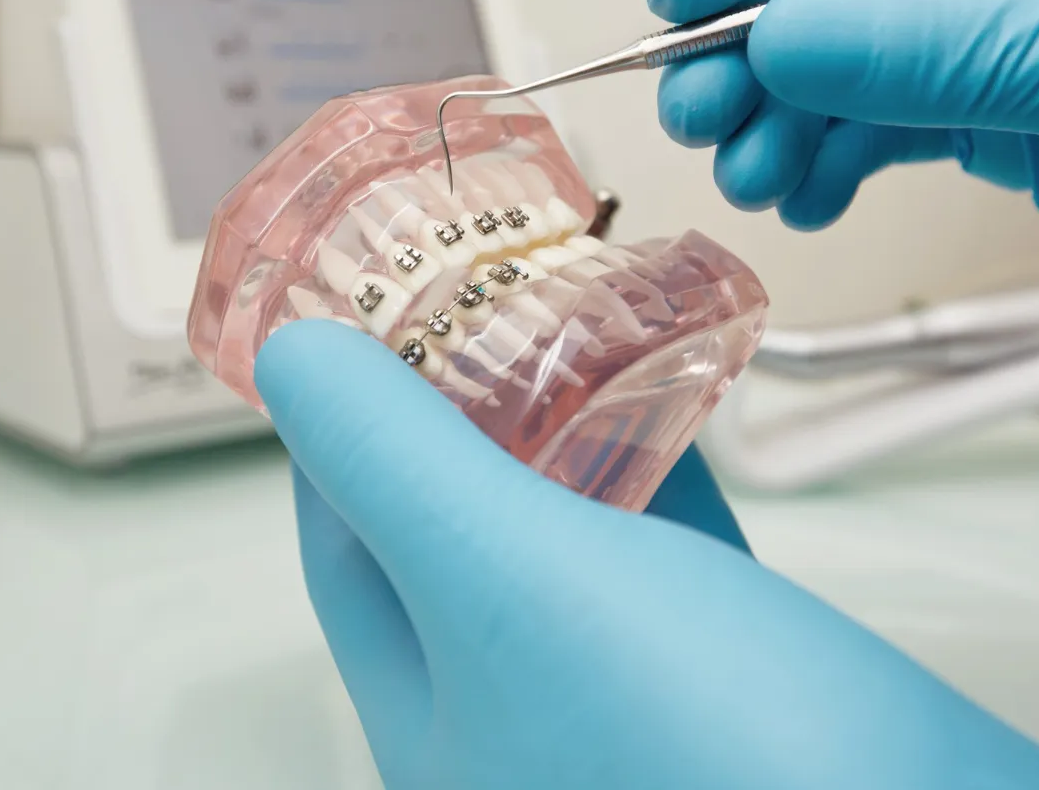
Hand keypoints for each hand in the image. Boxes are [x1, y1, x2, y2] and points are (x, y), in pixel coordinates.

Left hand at [256, 319, 1038, 789]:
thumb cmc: (721, 761)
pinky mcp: (740, 686)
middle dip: (465, 407)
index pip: (347, 545)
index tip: (362, 324)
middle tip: (481, 296)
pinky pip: (673, 550)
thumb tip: (298, 364)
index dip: (346, 424)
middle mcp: (521, 724)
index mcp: (435, 721)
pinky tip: (683, 389)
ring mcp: (630, 708)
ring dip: (570, 425)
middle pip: (458, 532)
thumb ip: (397, 464)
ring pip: (572, 535)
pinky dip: (666, 462)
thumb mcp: (512, 582)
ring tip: (574, 316)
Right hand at [646, 0, 1038, 307]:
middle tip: (700, 97)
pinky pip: (894, 109)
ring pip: (858, 33)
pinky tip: (807, 188)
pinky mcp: (1028, 98)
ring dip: (783, 104)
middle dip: (763, 22)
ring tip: (750, 165)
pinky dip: (834, 152)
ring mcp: (1037, 5)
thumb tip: (784, 34)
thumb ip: (956, 40)